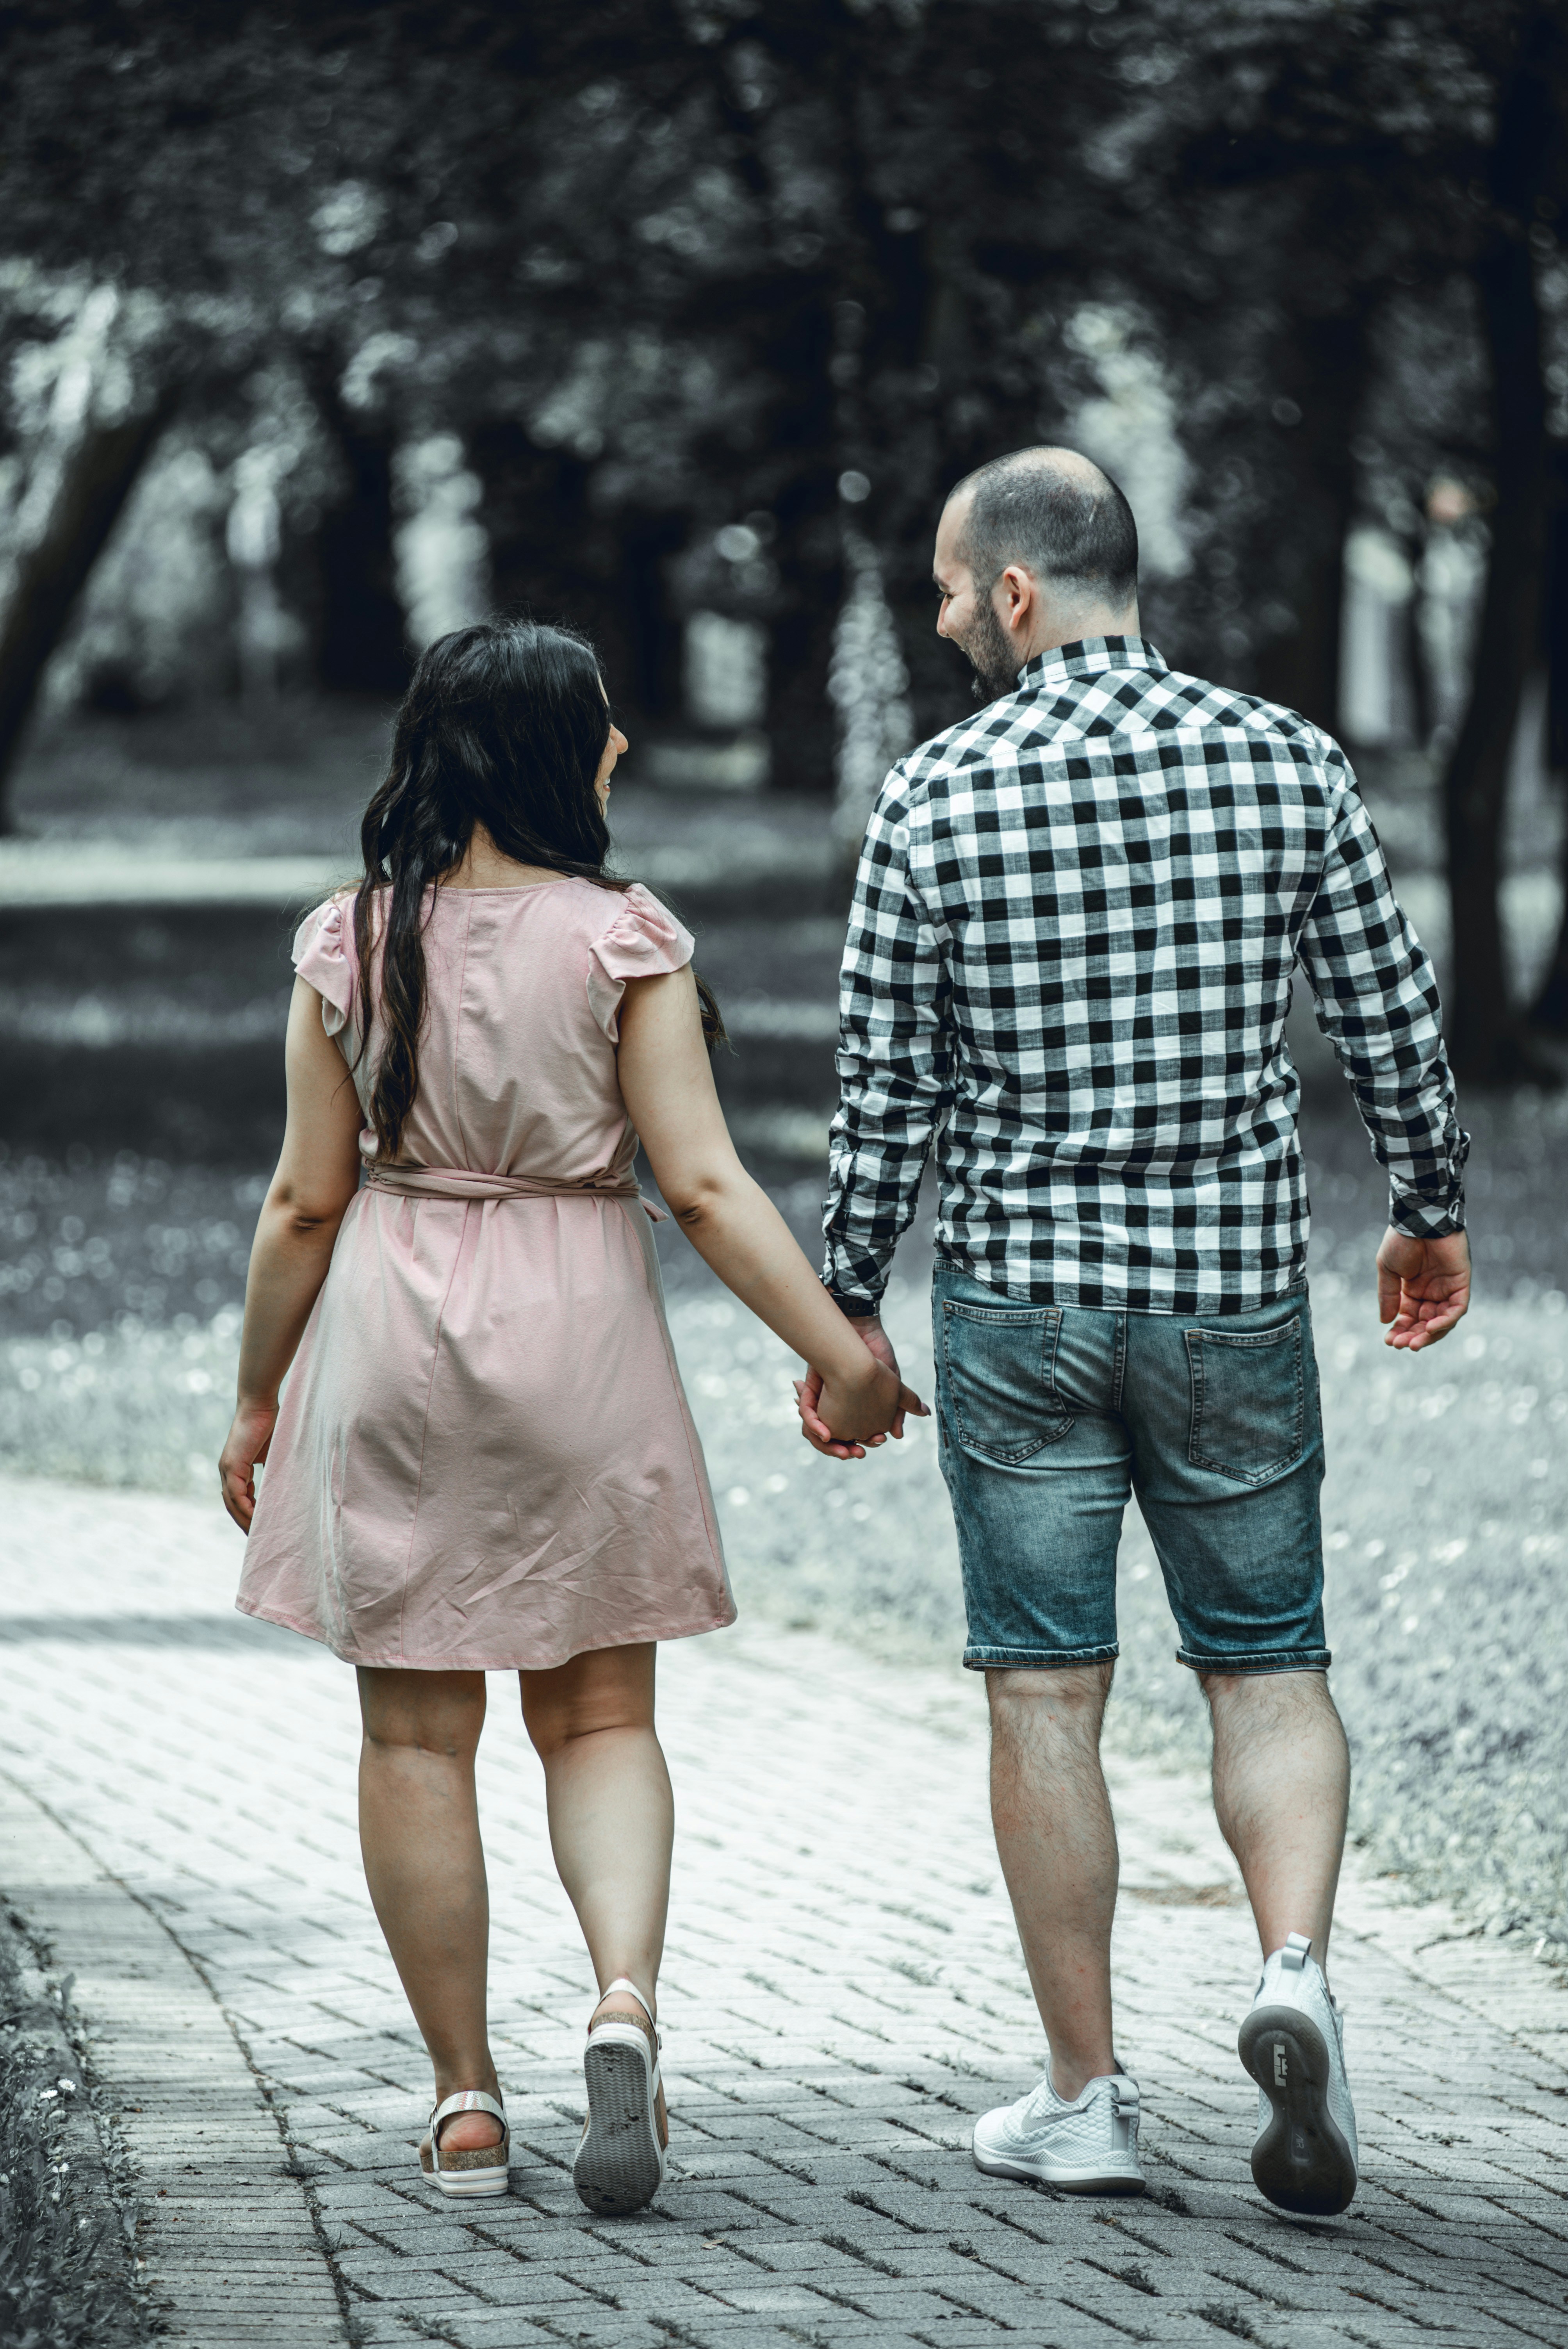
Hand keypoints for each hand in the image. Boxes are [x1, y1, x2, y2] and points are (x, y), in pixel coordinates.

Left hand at [220, 1397, 277, 1529]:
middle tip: (258, 1537)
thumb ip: (273, 1467)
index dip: (247, 1512)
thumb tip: (285, 1482)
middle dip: (244, 1522)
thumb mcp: (273, 1451)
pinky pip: (237, 1495)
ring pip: (232, 1503)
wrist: (259, 1402)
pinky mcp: (232, 1465)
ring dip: (244, 1520)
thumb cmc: (270, 1421)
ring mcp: (227, 1468)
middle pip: (232, 1505)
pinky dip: (246, 1509)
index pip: (238, 1497)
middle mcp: (227, 1470)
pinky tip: (257, 1519)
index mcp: (236, 1467)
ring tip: (258, 1534)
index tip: (260, 1525)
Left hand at [795, 1317, 929, 1459]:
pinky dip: (814, 1424)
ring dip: (827, 1446)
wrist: (860, 1330)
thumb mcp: (893, 1385)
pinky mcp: (811, 1390)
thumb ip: (898, 1410)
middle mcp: (837, 1408)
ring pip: (817, 1432)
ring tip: (840, 1448)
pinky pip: (807, 1413)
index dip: (866, 1443)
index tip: (877, 1442)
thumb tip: (898, 1436)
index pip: (858, 1436)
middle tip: (854, 1454)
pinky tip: (825, 1434)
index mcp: (857, 1410)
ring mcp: (823, 1401)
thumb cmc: (877, 1355)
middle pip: (835, 1440)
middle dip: (843, 1450)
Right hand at [1376, 1226, 1470, 1350]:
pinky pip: (1457, 1309)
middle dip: (1414, 1336)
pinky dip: (1446, 1321)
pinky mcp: (1461, 1283)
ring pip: (1442, 1321)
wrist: (1419, 1219)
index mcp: (1413, 1290)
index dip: (1400, 1330)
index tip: (1389, 1341)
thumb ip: (1389, 1296)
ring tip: (1415, 1342)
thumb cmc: (1401, 1240)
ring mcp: (1447, 1288)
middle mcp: (1431, 1292)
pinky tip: (1430, 1327)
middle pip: (1426, 1323)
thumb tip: (1385, 1322)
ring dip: (1430, 1334)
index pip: (1408, 1318)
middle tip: (1401, 1345)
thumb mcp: (1388, 1270)